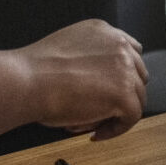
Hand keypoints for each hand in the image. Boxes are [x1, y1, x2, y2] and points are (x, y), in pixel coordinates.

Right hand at [19, 19, 146, 139]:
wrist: (28, 81)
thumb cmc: (36, 71)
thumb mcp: (69, 48)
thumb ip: (90, 56)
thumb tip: (98, 81)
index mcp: (105, 31)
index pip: (130, 52)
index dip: (121, 75)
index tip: (108, 90)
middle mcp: (119, 46)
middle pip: (137, 75)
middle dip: (121, 93)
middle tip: (98, 109)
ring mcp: (125, 69)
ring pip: (136, 97)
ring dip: (115, 112)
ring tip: (88, 122)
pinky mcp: (124, 94)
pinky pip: (131, 117)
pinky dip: (115, 129)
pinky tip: (95, 133)